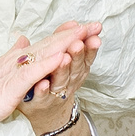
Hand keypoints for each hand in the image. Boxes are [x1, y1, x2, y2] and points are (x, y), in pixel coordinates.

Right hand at [0, 25, 93, 135]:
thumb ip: (12, 56)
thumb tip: (24, 40)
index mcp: (14, 62)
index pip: (44, 45)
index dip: (64, 35)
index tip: (82, 26)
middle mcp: (15, 62)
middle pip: (48, 45)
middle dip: (72, 35)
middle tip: (94, 24)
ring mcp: (13, 73)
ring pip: (44, 54)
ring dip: (65, 43)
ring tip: (84, 32)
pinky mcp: (10, 86)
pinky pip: (33, 73)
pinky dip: (48, 63)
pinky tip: (63, 56)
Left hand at [19, 21, 101, 135]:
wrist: (45, 112)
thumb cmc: (55, 81)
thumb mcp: (64, 60)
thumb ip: (66, 41)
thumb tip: (73, 23)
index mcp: (75, 70)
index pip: (85, 55)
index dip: (90, 46)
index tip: (95, 33)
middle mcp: (68, 82)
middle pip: (76, 67)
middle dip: (79, 54)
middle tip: (79, 43)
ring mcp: (54, 93)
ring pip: (61, 80)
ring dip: (63, 69)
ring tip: (64, 58)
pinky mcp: (39, 102)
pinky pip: (41, 96)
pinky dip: (43, 90)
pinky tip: (43, 83)